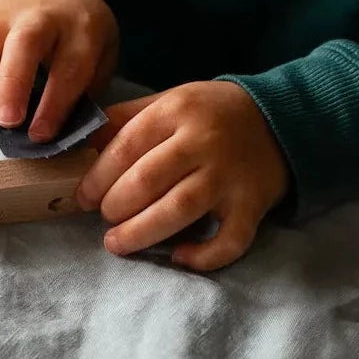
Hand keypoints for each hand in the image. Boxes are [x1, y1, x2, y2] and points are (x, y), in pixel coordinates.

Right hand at [0, 0, 118, 141]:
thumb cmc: (76, 26)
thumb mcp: (101, 48)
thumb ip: (87, 87)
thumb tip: (64, 133)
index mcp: (81, 28)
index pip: (69, 68)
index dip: (54, 106)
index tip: (41, 135)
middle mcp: (39, 17)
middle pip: (21, 48)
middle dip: (12, 89)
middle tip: (9, 122)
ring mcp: (1, 15)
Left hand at [75, 81, 289, 271]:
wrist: (279, 119)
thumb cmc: (210, 113)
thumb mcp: (168, 101)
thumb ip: (125, 119)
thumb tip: (79, 143)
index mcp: (177, 111)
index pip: (127, 145)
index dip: (98, 175)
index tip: (83, 196)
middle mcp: (203, 142)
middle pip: (148, 179)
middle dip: (116, 204)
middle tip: (103, 217)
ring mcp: (229, 176)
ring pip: (179, 210)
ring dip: (141, 232)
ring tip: (116, 243)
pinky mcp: (252, 206)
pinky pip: (229, 240)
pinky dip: (203, 256)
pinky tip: (178, 258)